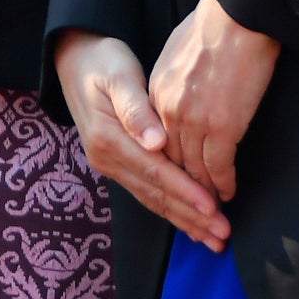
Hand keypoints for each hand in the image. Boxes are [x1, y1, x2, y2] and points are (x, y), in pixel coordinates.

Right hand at [53, 30, 226, 248]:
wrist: (75, 60)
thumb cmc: (103, 62)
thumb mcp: (118, 75)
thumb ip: (135, 108)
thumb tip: (155, 141)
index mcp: (110, 139)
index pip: (155, 172)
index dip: (185, 192)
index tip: (213, 207)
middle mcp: (108, 159)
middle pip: (155, 195)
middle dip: (191, 217)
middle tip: (222, 235)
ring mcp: (111, 165)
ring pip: (153, 200)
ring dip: (184, 220)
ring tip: (214, 238)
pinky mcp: (118, 164)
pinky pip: (148, 193)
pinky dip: (171, 210)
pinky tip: (190, 222)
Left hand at [144, 0, 280, 205]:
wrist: (236, 17)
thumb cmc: (213, 24)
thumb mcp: (177, 49)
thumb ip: (174, 77)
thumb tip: (181, 86)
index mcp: (157, 94)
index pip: (158, 140)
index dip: (168, 163)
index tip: (175, 177)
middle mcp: (169, 113)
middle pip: (172, 161)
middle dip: (182, 186)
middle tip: (191, 205)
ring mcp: (194, 122)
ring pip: (194, 169)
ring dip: (204, 192)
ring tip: (212, 208)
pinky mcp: (222, 127)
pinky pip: (220, 165)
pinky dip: (224, 182)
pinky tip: (228, 192)